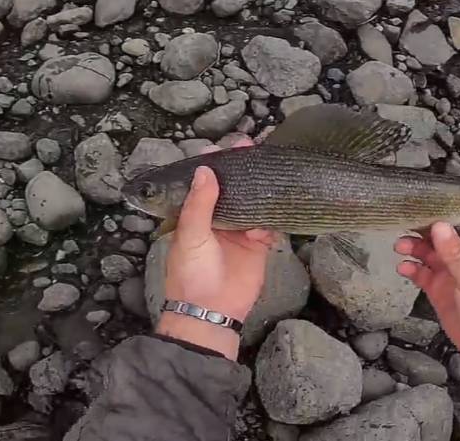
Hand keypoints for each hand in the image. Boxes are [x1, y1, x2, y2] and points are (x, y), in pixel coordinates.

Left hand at [157, 139, 274, 360]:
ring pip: (253, 203)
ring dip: (260, 194)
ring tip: (268, 179)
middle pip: (233, 187)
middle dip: (243, 170)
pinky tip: (263, 231)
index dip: (215, 164)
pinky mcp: (258, 246)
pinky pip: (269, 227)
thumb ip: (199, 203)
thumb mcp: (191, 236)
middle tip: (253, 147)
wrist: (212, 312)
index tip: (225, 146)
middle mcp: (218, 219)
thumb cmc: (192, 274)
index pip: (205, 182)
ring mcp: (239, 231)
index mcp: (195, 215)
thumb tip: (206, 169)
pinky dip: (269, 225)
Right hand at [395, 222, 459, 385]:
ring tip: (399, 247)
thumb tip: (438, 224)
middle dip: (423, 233)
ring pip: (431, 256)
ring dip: (416, 250)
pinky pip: (425, 276)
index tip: (418, 208)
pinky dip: (413, 270)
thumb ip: (455, 252)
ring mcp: (454, 276)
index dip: (441, 217)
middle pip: (442, 239)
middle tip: (403, 228)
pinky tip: (402, 268)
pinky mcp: (442, 293)